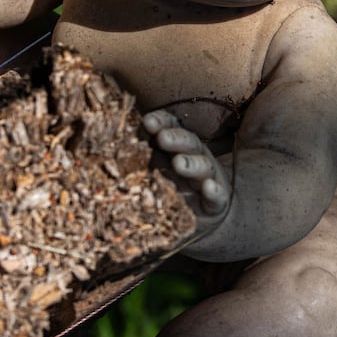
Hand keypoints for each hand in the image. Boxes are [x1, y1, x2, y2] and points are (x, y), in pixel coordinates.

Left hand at [143, 109, 230, 227]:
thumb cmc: (176, 184)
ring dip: (192, 164)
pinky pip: (217, 195)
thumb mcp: (160, 166)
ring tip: (178, 163)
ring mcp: (208, 178)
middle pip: (189, 143)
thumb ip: (146, 153)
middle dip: (175, 139)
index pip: (172, 127)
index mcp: (180, 146)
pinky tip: (209, 187)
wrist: (205, 214)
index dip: (162, 122)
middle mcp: (196, 157)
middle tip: (162, 138)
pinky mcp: (217, 201)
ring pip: (203, 167)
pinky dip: (214, 191)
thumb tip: (119, 141)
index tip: (147, 122)